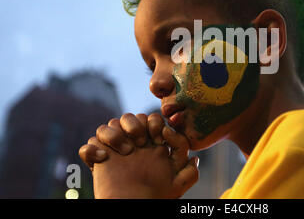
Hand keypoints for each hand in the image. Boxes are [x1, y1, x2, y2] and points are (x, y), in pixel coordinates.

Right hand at [78, 113, 198, 197]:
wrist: (133, 207)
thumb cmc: (155, 197)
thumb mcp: (178, 185)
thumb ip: (190, 171)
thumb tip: (194, 156)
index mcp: (150, 144)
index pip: (150, 118)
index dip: (154, 122)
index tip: (158, 138)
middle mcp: (132, 144)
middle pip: (128, 117)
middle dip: (135, 125)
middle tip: (139, 143)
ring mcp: (113, 150)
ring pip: (106, 126)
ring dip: (114, 134)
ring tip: (125, 152)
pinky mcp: (98, 160)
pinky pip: (88, 145)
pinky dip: (92, 150)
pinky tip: (102, 160)